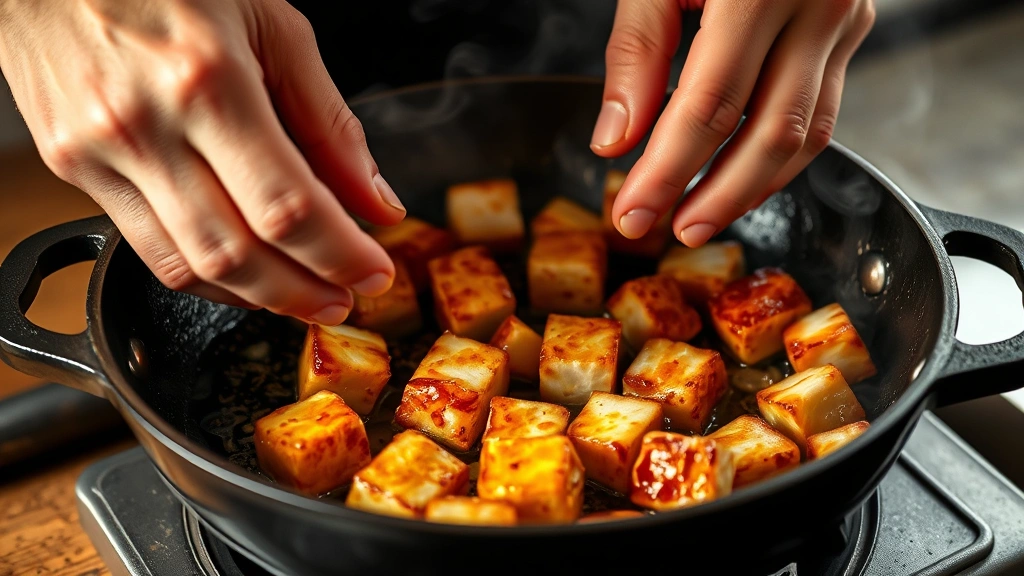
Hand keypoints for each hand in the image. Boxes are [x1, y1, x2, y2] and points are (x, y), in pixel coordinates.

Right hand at [0, 0, 404, 324]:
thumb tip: (374, 200)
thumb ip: (329, 122)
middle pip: (239, 253)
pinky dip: (206, 276)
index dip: (340, 255)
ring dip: (258, 297)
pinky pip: (147, 249)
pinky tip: (245, 274)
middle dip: (305, 291)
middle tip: (347, 297)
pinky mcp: (70, 167)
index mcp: (207, 81)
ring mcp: (98, 152)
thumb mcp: (272, 24)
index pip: (287, 206)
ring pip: (189, 266)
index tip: (375, 272)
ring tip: (304, 295)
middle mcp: (145, 125)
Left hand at [593, 0, 875, 246]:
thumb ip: (638, 51)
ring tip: (700, 220)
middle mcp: (817, 1)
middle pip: (770, 131)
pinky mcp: (850, 29)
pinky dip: (777, 156)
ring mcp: (844, 17)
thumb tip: (618, 140)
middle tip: (667, 232)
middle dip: (715, 196)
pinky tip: (739, 180)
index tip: (631, 212)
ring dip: (752, 188)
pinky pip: (821, 111)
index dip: (668, 170)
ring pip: (808, 133)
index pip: (709, 105)